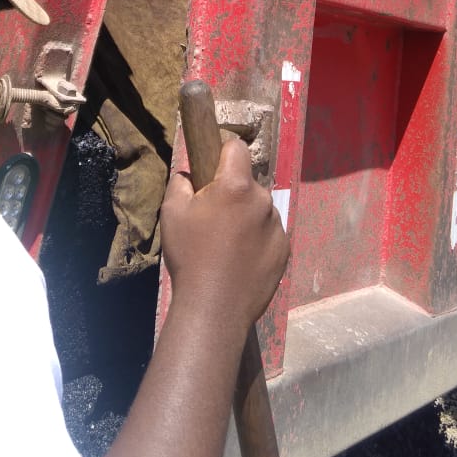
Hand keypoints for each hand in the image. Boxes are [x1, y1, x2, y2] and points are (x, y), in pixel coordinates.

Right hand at [160, 138, 289, 333]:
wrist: (215, 308)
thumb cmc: (190, 256)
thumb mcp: (172, 213)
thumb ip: (181, 182)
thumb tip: (190, 174)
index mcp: (236, 186)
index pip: (235, 147)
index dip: (222, 151)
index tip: (212, 166)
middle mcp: (263, 200)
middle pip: (247, 182)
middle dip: (232, 191)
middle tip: (212, 217)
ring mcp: (277, 225)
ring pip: (259, 208)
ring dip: (246, 216)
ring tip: (226, 244)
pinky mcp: (284, 249)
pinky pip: (269, 232)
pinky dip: (257, 239)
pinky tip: (240, 260)